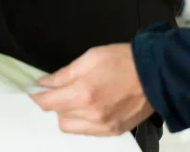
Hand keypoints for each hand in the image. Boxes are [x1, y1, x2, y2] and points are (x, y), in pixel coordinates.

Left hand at [31, 44, 152, 136]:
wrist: (156, 74)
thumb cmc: (124, 61)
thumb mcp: (91, 57)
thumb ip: (65, 73)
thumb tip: (46, 83)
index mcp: (84, 93)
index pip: (48, 104)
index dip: (36, 99)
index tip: (33, 94)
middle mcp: (91, 114)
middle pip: (58, 118)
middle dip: (55, 106)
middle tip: (60, 92)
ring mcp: (103, 126)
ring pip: (71, 128)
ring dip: (68, 115)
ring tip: (77, 100)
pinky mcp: (113, 132)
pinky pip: (88, 132)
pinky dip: (83, 122)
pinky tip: (90, 108)